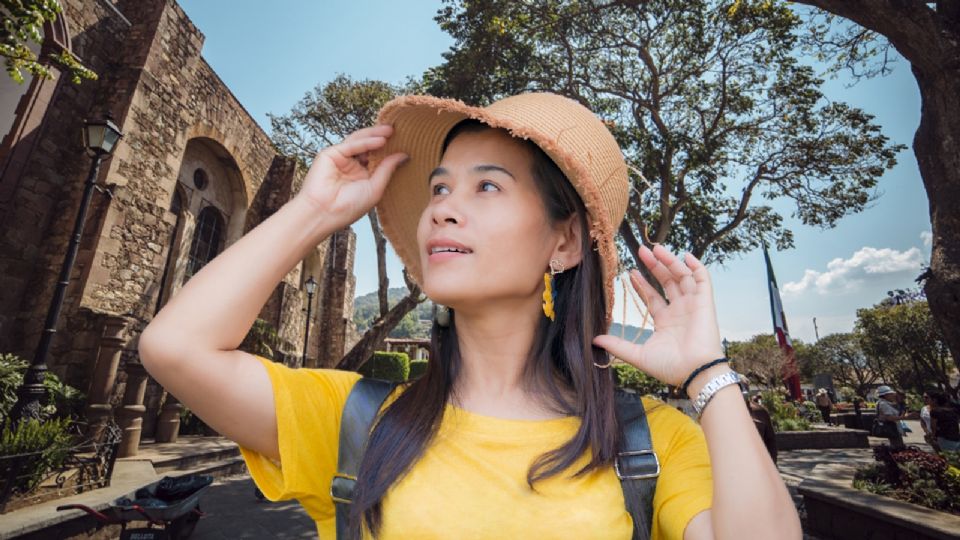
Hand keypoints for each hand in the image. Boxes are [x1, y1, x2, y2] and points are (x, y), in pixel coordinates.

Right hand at [293, 124, 407, 227]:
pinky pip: (351, 145)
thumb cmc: (348, 207)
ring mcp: (341, 159)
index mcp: (362, 175)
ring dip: (375, 135)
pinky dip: (366, 141)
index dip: (389, 149)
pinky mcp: (330, 154)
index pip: (377, 157)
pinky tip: (380, 140)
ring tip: (391, 131)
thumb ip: (387, 169)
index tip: (405, 142)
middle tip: (399, 131)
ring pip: (360, 141)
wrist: (324, 213)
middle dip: (383, 138)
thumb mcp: (375, 188)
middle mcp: (352, 165)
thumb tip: (404, 155)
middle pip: (369, 146)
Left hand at [592, 244, 724, 388]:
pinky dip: (696, 267)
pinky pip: (703, 280)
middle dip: (655, 266)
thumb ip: (617, 345)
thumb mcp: (638, 355)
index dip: (642, 283)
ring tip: (656, 248)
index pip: (653, 297)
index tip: (630, 271)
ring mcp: (693, 305)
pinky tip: (685, 256)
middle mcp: (680, 311)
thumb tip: (594, 340)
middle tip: (642, 250)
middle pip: (667, 282)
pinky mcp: (705, 303)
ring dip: (670, 262)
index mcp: (666, 322)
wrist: (694, 372)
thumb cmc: (670, 367)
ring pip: (682, 277)